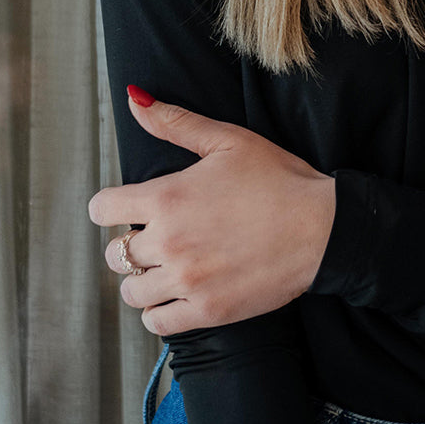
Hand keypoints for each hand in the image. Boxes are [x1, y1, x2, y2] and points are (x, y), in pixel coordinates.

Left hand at [87, 90, 337, 336]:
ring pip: (131, 292)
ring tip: (165, 269)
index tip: (127, 209)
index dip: (111, 207)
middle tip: (157, 238)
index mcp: (167, 197)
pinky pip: (157, 323)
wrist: (321, 228)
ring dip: (142, 280)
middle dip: (131, 243)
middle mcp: (168, 242)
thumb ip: (175, 122)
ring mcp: (186, 281)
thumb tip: (135, 100)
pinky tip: (175, 296)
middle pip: (115, 254)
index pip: (103, 210)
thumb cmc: (279, 180)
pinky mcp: (206, 311)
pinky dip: (158, 313)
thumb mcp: (227, 140)